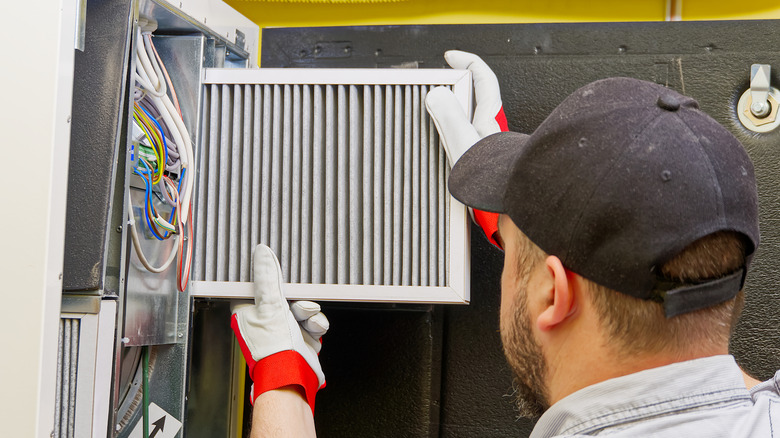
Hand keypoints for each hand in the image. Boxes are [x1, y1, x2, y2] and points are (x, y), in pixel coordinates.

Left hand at [231, 244, 327, 411]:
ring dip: (308, 312)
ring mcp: (283, 332)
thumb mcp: (270, 305)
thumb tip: (262, 253)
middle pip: (283, 296)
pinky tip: (313, 329)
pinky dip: (316, 325)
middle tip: (298, 302)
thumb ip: (268, 278)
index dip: (268, 279)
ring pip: (301, 308)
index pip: (256, 287)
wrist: (293, 377)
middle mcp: (263, 322)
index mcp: (247, 314)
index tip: (277, 273)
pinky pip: (312, 322)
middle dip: (297, 298)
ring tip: (307, 319)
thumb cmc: (273, 350)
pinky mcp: (300, 339)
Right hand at [425, 50, 508, 247]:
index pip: (482, 77)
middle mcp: (490, 129)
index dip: (466, 61)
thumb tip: (437, 95)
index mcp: (488, 117)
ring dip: (453, 118)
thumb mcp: (464, 142)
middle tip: (436, 89)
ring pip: (469, 122)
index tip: (450, 57)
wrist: (510, 207)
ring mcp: (488, 146)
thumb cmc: (496, 180)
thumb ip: (449, 117)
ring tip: (434, 122)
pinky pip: (465, 144)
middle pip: (474, 98)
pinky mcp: (484, 163)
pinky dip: (453, 142)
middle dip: (455, 91)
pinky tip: (443, 153)